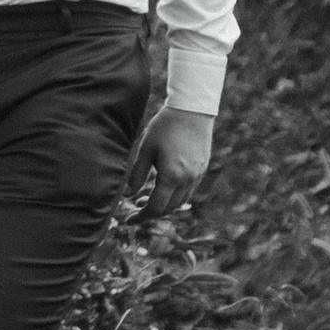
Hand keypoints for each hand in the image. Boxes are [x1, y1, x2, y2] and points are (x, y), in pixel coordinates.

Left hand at [125, 102, 213, 221]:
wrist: (192, 110)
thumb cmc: (165, 126)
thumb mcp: (145, 148)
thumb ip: (137, 175)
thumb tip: (127, 196)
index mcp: (171, 176)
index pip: (155, 208)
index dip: (141, 217)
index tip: (128, 219)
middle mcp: (187, 180)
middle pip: (168, 208)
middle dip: (151, 212)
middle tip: (135, 207)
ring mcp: (197, 175)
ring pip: (180, 202)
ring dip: (163, 205)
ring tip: (147, 196)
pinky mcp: (202, 169)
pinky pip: (188, 191)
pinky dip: (175, 196)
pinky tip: (164, 187)